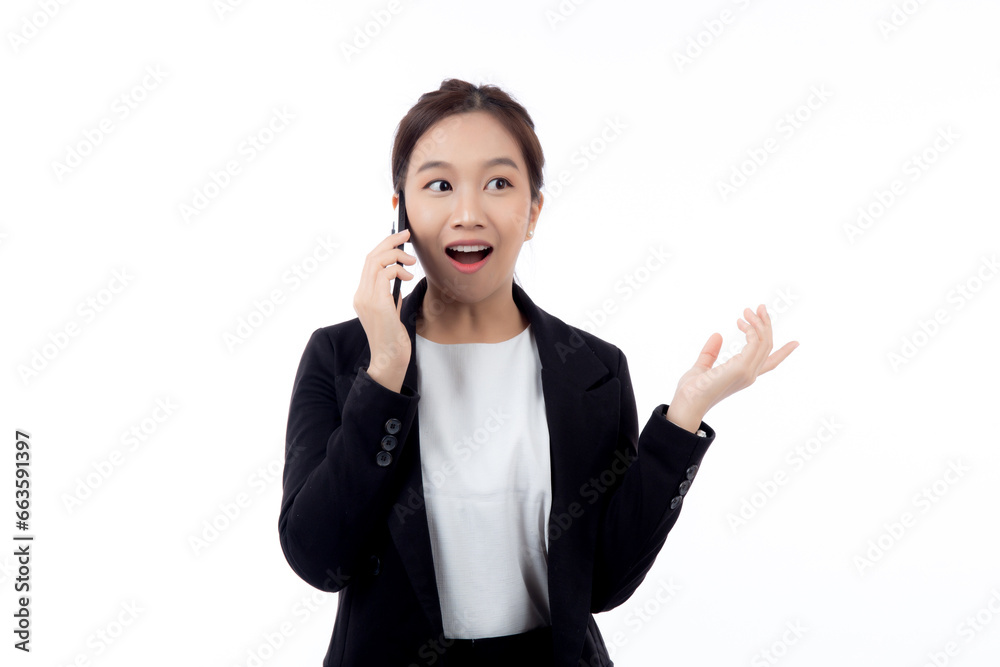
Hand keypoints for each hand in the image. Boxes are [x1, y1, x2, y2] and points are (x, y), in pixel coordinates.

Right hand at [352, 228, 416, 389]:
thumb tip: (398, 279)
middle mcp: (360, 295)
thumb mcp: (391, 311)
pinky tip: (408, 277)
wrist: (390, 359)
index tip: (399, 239)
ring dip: (397, 255)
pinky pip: (385, 274)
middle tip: (406, 234)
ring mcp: (366, 298)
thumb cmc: (393, 338)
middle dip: (389, 242)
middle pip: (371, 257)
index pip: (369, 263)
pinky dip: (398, 269)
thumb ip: (390, 295)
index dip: (383, 247)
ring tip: (411, 262)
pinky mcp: (377, 303)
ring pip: (376, 261)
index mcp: (362, 296)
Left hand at [668, 304, 798, 427]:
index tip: (796, 342)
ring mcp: (748, 372)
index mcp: (744, 375)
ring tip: (747, 311)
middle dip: (766, 325)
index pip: (770, 363)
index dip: (783, 352)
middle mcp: (750, 374)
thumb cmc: (692, 390)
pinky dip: (751, 329)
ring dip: (758, 323)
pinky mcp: (742, 367)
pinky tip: (740, 322)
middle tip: (758, 307)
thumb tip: (717, 334)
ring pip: (763, 342)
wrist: (687, 402)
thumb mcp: (702, 367)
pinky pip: (754, 342)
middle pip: (767, 346)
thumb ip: (710, 353)